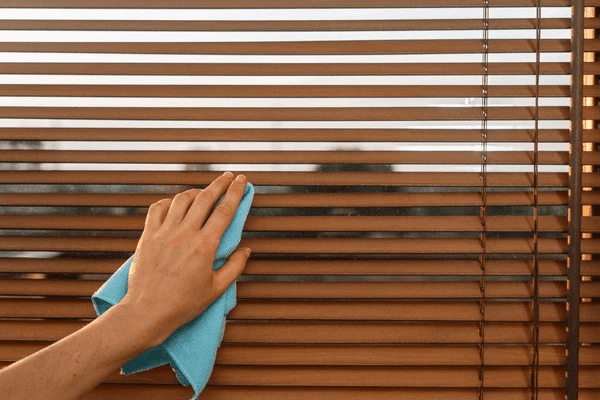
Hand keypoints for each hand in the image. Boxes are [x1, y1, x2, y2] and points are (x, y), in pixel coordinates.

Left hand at [121, 172, 250, 346]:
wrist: (147, 312)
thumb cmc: (183, 305)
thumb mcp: (216, 290)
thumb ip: (234, 267)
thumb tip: (245, 250)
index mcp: (205, 246)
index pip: (225, 211)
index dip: (236, 192)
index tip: (242, 181)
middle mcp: (185, 234)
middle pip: (205, 198)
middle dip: (220, 183)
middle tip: (229, 176)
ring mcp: (164, 233)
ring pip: (182, 199)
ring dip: (196, 191)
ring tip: (203, 192)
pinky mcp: (147, 237)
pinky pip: (157, 208)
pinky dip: (169, 202)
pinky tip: (175, 204)